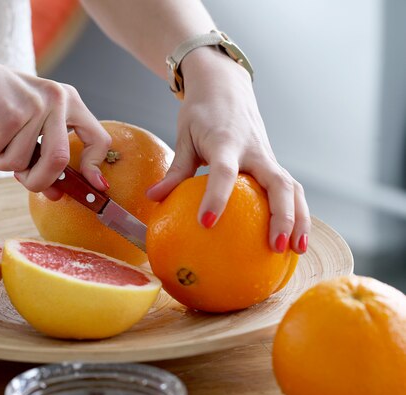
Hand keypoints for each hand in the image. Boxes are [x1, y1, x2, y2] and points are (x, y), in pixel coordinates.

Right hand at [0, 45, 110, 199]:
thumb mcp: (29, 127)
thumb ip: (44, 157)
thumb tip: (56, 194)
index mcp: (69, 101)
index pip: (98, 139)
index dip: (95, 167)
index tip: (95, 185)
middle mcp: (57, 100)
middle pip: (59, 160)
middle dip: (39, 180)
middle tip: (23, 181)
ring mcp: (34, 105)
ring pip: (20, 162)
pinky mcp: (8, 113)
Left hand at [147, 47, 309, 253]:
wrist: (226, 85)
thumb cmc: (201, 113)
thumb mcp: (184, 136)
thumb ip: (175, 170)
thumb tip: (153, 198)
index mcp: (225, 142)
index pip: (224, 172)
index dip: (216, 197)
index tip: (206, 224)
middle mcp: (253, 150)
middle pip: (277, 183)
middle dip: (282, 216)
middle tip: (276, 246)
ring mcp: (267, 156)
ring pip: (292, 187)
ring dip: (300, 218)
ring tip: (297, 250)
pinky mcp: (272, 163)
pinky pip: (289, 188)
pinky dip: (297, 212)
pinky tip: (293, 238)